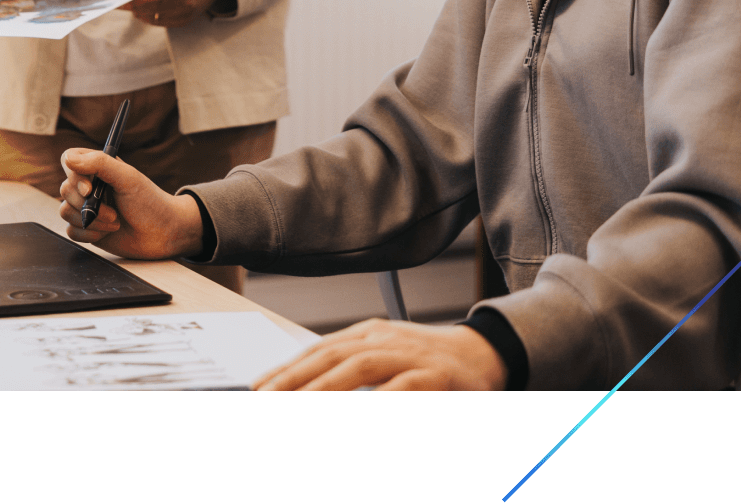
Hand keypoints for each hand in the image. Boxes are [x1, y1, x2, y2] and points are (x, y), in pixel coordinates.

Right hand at [58, 146, 204, 259]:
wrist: (162, 234)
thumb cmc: (150, 202)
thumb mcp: (128, 178)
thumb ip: (99, 164)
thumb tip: (69, 159)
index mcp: (99, 167)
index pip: (69, 159)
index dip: (74, 176)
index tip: (89, 190)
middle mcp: (90, 185)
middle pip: (65, 189)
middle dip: (88, 206)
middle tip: (113, 213)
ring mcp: (87, 207)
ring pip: (66, 212)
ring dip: (92, 222)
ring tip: (115, 223)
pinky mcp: (86, 228)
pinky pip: (71, 231)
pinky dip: (89, 235)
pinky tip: (108, 233)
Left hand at [252, 318, 508, 390]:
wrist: (481, 354)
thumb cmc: (425, 360)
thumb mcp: (384, 356)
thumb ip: (350, 365)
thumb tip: (308, 382)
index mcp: (367, 334)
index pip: (319, 350)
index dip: (287, 367)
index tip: (258, 386)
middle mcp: (383, 339)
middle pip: (331, 356)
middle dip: (295, 377)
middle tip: (267, 396)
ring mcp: (409, 355)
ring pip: (360, 367)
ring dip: (326, 386)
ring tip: (299, 401)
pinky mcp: (433, 375)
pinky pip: (403, 387)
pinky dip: (383, 396)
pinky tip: (363, 406)